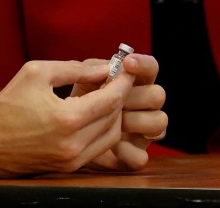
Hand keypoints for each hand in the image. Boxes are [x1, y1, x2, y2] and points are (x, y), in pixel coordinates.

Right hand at [0, 60, 130, 175]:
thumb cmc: (7, 104)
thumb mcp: (35, 73)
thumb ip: (73, 68)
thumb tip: (103, 69)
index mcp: (67, 118)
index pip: (111, 99)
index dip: (122, 83)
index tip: (126, 70)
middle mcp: (74, 144)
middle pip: (115, 118)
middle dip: (120, 97)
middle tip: (116, 80)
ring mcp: (72, 160)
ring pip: (111, 136)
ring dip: (113, 115)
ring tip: (105, 96)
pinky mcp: (69, 168)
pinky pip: (98, 148)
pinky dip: (102, 130)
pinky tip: (94, 114)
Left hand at [78, 53, 166, 171]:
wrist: (61, 133)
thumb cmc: (75, 99)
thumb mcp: (80, 80)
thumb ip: (92, 69)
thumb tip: (106, 68)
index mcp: (134, 82)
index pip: (151, 67)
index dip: (143, 64)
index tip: (127, 63)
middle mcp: (144, 105)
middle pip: (157, 94)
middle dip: (134, 96)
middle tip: (112, 99)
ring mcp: (143, 131)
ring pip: (159, 122)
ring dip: (133, 120)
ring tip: (106, 122)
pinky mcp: (134, 155)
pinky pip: (142, 156)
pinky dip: (126, 151)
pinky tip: (109, 147)